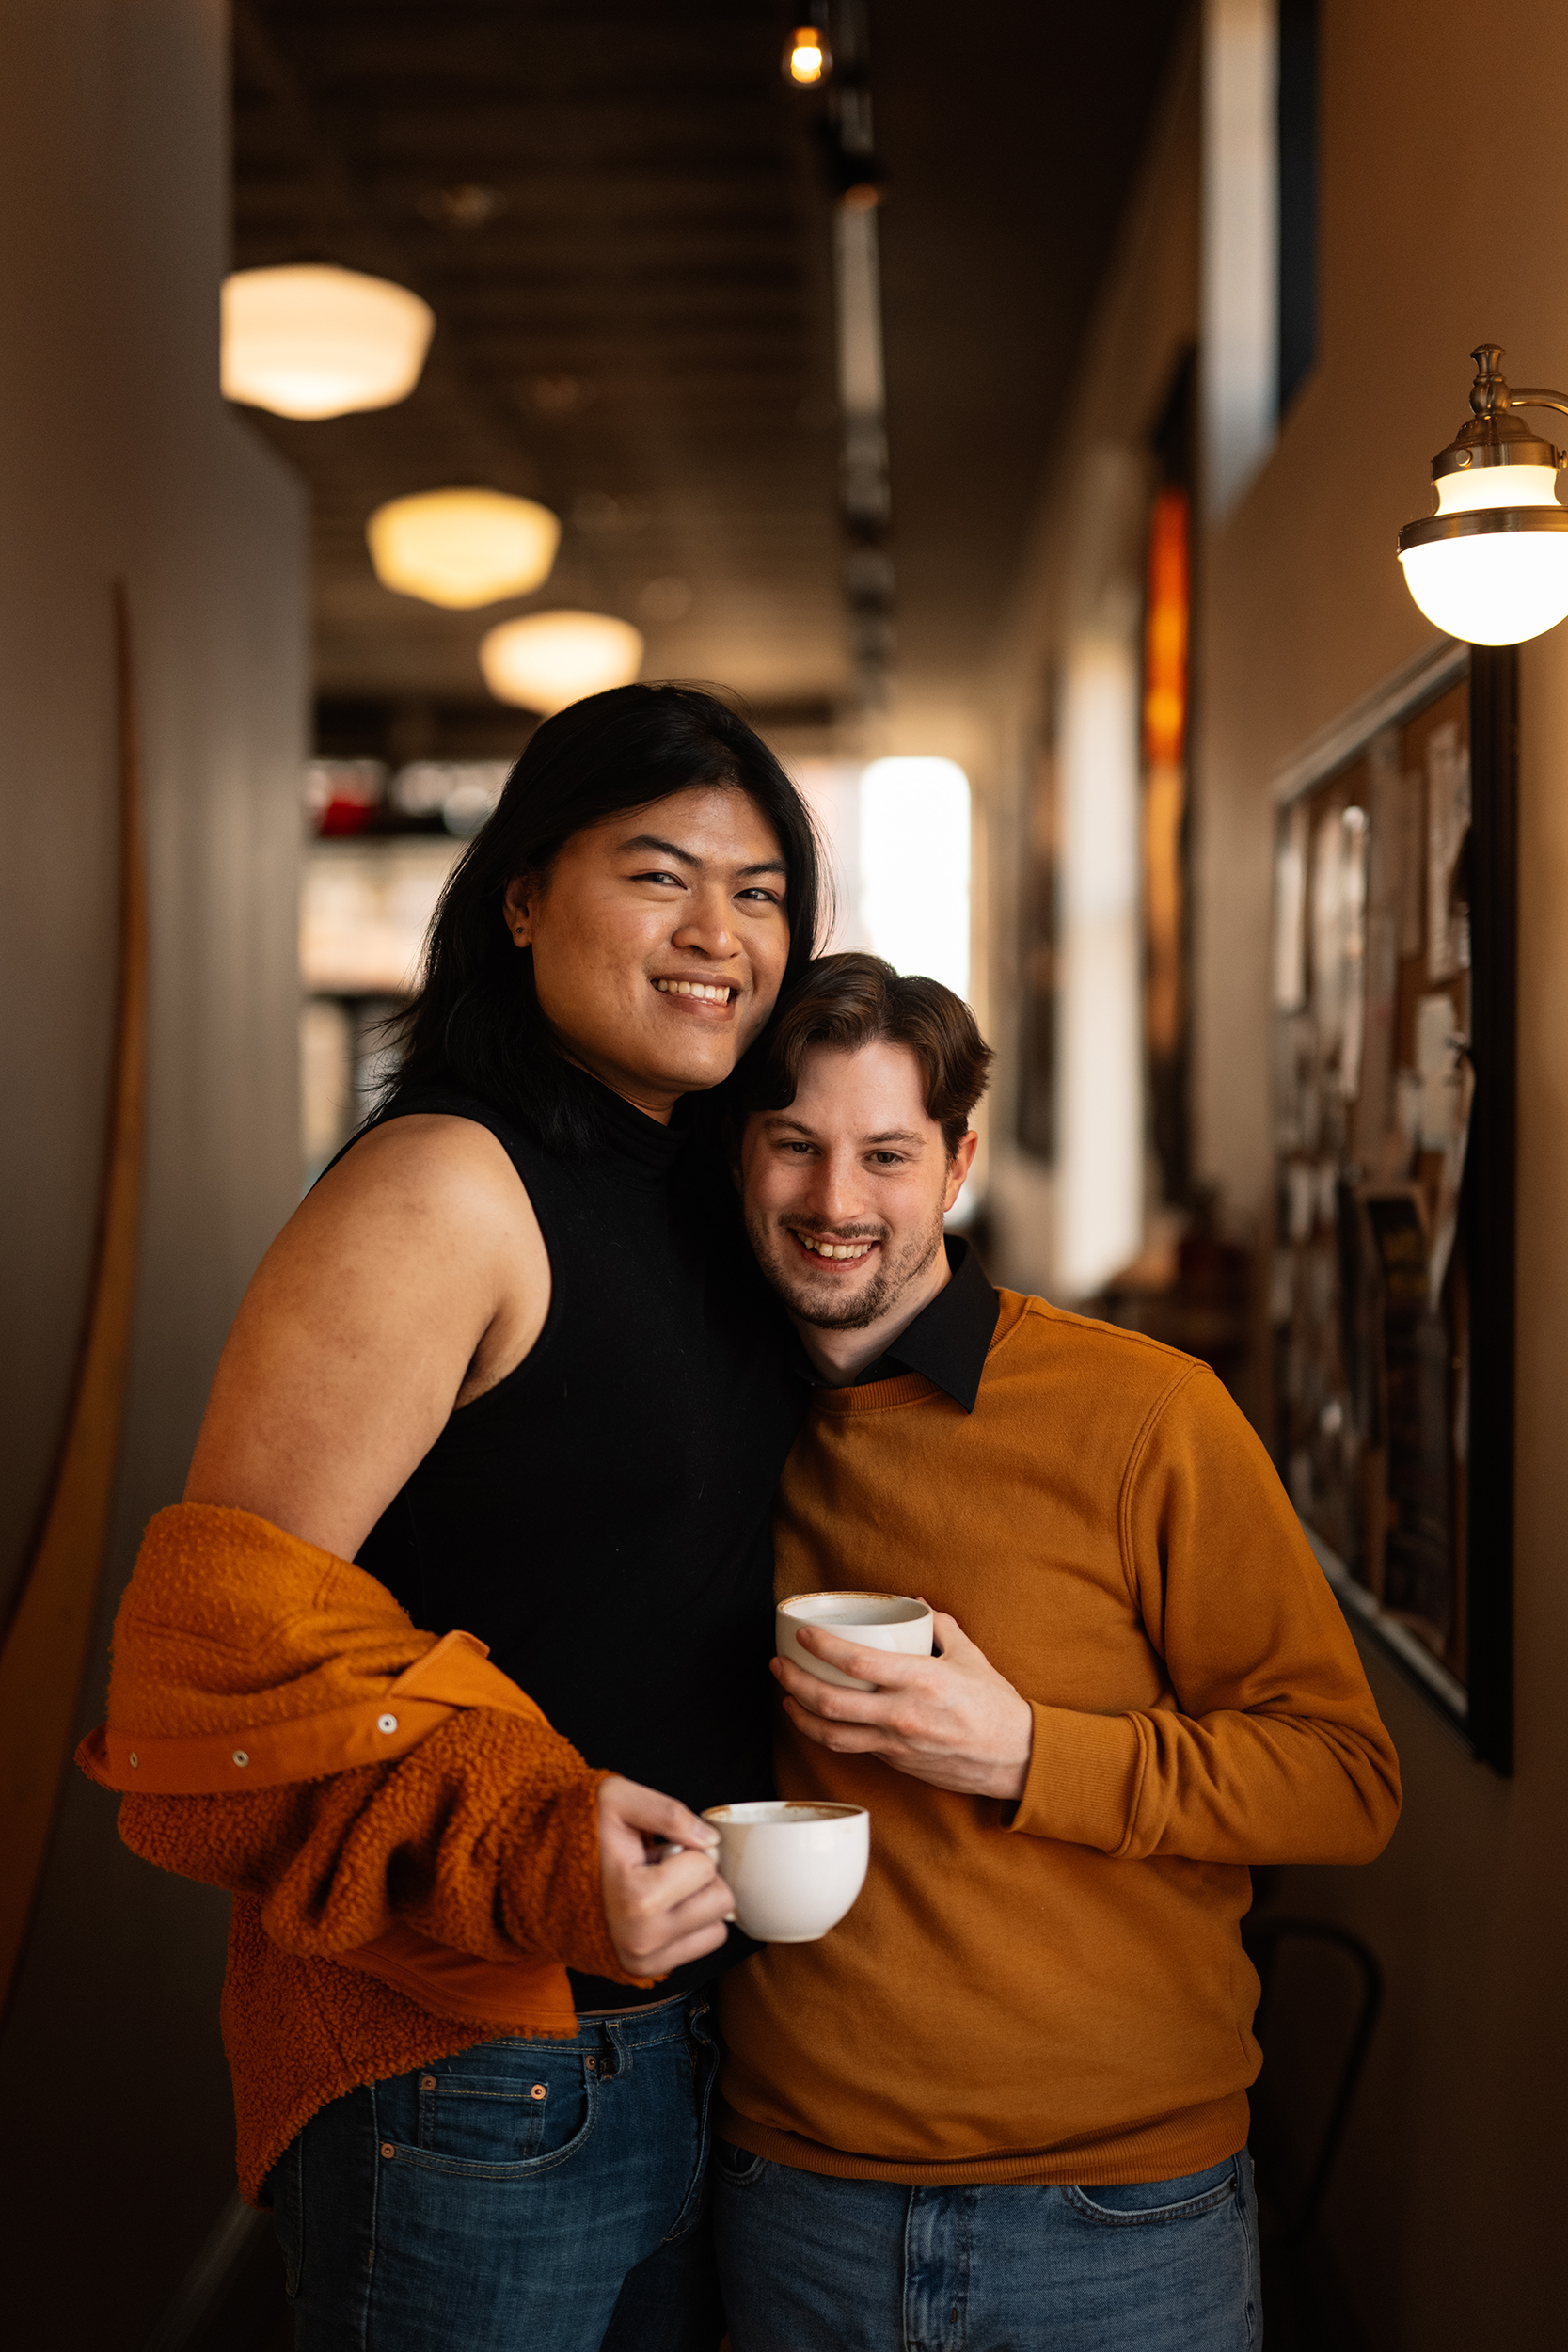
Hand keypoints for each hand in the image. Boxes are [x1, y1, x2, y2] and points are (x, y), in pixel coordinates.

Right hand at [596, 1775, 734, 1978]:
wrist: (539, 1875)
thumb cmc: (580, 1833)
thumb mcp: (617, 1798)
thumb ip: (668, 1812)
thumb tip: (710, 1841)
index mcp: (635, 1897)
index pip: (706, 1866)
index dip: (688, 1847)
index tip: (660, 1848)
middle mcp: (642, 1938)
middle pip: (721, 1901)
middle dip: (699, 1878)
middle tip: (662, 1868)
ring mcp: (643, 1960)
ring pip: (717, 1929)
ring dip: (695, 1904)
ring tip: (657, 1887)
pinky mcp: (646, 1970)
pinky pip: (702, 1946)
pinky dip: (690, 1925)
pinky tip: (657, 1907)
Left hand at [771, 1611, 1033, 1800]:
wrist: (1015, 1758)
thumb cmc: (995, 1705)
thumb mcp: (970, 1656)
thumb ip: (940, 1626)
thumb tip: (917, 1605)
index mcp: (921, 1680)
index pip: (857, 1663)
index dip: (822, 1648)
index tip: (802, 1635)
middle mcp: (902, 1714)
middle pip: (830, 1701)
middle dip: (794, 1681)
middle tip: (778, 1664)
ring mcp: (896, 1743)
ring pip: (832, 1734)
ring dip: (800, 1714)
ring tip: (785, 1697)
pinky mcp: (896, 1762)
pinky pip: (852, 1747)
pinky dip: (827, 1733)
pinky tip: (816, 1720)